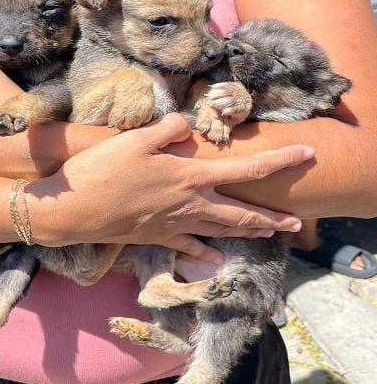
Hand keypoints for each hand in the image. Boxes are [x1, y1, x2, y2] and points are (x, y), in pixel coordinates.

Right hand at [28, 114, 312, 263]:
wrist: (76, 210)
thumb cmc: (104, 171)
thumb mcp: (135, 139)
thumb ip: (167, 129)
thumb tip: (187, 126)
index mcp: (190, 176)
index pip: (246, 169)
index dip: (279, 161)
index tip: (306, 156)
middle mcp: (190, 204)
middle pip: (240, 213)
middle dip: (271, 217)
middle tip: (295, 223)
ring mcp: (174, 225)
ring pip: (221, 231)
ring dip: (248, 233)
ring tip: (269, 235)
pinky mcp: (157, 237)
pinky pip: (188, 246)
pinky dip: (204, 251)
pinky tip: (215, 256)